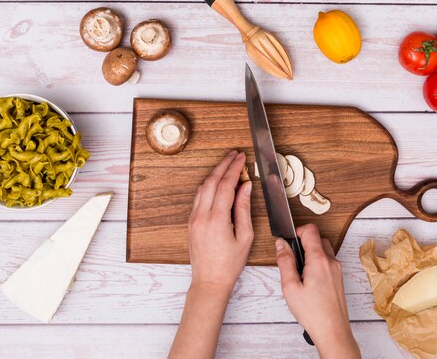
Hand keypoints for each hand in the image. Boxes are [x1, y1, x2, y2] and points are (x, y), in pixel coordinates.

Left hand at [188, 150, 253, 294]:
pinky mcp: (191, 222)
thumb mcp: (245, 236)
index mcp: (217, 219)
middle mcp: (202, 216)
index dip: (234, 168)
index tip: (242, 158)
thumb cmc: (229, 264)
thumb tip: (245, 187)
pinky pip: (199, 197)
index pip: (226, 184)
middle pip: (212, 181)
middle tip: (235, 155)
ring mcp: (194, 218)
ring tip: (228, 165)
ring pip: (203, 187)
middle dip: (224, 165)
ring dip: (215, 173)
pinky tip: (218, 182)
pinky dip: (209, 185)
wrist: (209, 281)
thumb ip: (244, 208)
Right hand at [276, 224, 360, 358]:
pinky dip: (318, 263)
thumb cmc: (312, 312)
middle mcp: (331, 262)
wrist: (332, 331)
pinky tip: (309, 281)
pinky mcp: (339, 278)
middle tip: (293, 260)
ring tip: (300, 272)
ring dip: (312, 253)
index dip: (297, 232)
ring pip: (324, 250)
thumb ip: (285, 261)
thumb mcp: (290, 286)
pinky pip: (328, 262)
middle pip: (318, 238)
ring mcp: (337, 270)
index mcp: (319, 260)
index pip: (310, 230)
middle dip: (304, 243)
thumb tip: (281, 244)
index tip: (289, 242)